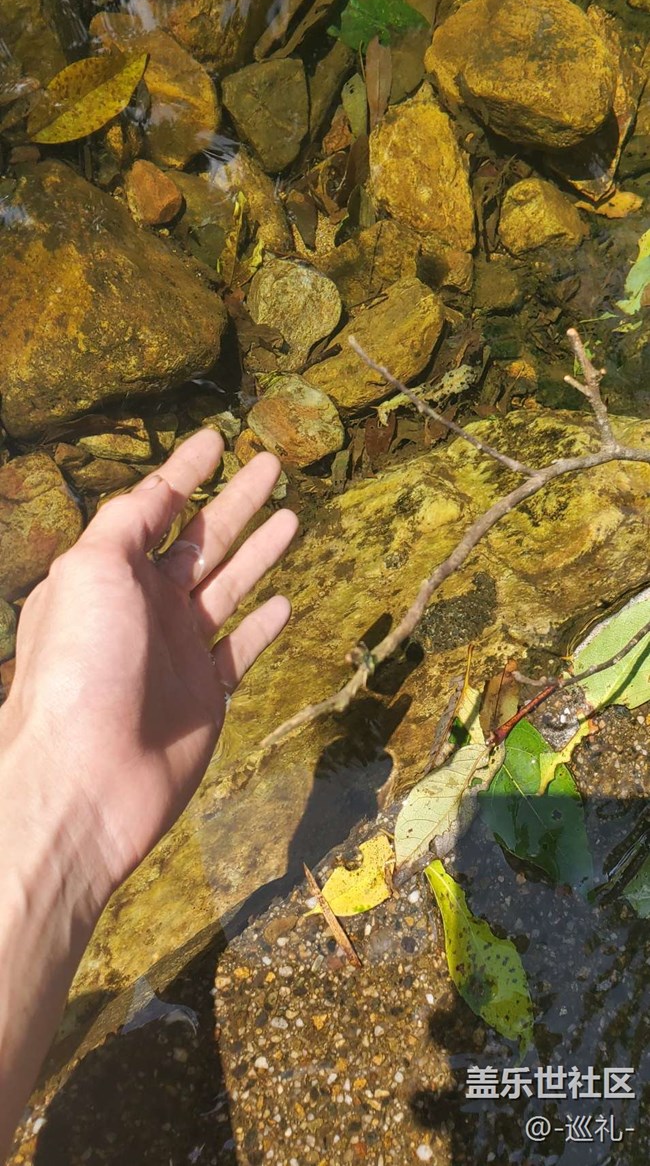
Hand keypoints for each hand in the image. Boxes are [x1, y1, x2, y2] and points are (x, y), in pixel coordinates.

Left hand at [2, 429, 297, 903]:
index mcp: (110, 571)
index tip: (216, 438)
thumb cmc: (79, 666)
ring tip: (293, 515)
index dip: (185, 471)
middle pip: (201, 539)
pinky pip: (241, 648)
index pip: (155, 506)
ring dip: (259, 550)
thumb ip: (125, 523)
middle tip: (272, 463)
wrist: (85, 778)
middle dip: (235, 500)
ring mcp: (177, 650)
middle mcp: (144, 604)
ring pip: (228, 585)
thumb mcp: (90, 570)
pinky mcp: (206, 694)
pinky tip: (286, 600)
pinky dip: (263, 623)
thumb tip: (154, 490)